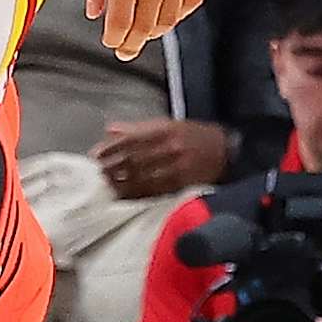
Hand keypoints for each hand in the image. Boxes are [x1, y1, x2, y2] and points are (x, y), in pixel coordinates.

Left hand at [84, 0, 208, 61]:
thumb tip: (95, 12)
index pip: (122, 19)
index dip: (115, 37)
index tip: (110, 42)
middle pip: (147, 24)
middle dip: (133, 41)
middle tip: (124, 49)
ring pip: (170, 16)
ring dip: (155, 30)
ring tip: (142, 33)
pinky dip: (179, 13)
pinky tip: (167, 15)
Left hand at [97, 118, 230, 200]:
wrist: (226, 151)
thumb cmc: (194, 135)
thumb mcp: (168, 124)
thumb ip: (138, 127)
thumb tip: (110, 129)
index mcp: (164, 130)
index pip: (129, 140)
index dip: (110, 149)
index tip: (94, 156)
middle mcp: (169, 147)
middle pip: (133, 160)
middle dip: (112, 168)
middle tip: (95, 175)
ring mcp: (177, 167)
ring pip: (142, 177)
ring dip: (121, 184)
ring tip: (105, 188)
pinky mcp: (183, 185)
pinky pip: (156, 191)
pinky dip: (138, 195)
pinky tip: (126, 197)